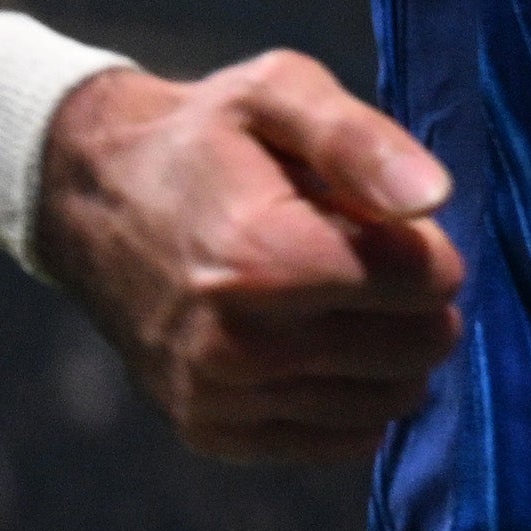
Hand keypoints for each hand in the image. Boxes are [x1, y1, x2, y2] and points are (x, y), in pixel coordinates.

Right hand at [36, 52, 464, 463]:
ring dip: (391, 348)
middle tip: (368, 260)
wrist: (95, 200)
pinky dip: (356, 394)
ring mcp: (220, 397)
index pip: (428, 281)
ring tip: (338, 297)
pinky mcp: (212, 430)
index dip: (428, 244)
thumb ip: (361, 140)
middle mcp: (236, 343)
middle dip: (419, 300)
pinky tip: (322, 344)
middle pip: (420, 345)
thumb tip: (435, 199)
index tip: (382, 222)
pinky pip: (347, 438)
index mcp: (260, 255)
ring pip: (393, 397)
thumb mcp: (278, 92)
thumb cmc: (206, 139)